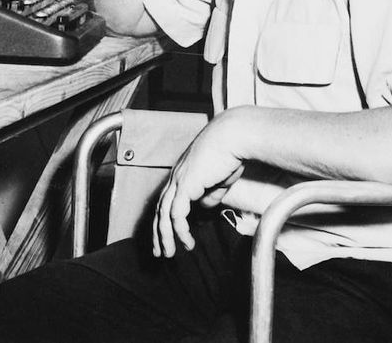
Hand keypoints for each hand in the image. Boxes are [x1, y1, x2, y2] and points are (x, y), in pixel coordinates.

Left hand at [152, 116, 243, 257]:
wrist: (233, 138)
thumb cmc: (230, 154)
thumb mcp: (219, 180)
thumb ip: (210, 194)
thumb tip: (204, 206)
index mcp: (182, 174)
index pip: (167, 201)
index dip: (165, 220)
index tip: (169, 237)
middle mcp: (176, 177)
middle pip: (160, 209)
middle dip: (158, 233)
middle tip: (160, 251)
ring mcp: (178, 180)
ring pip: (163, 214)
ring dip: (165, 236)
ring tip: (169, 254)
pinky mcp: (185, 185)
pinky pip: (176, 214)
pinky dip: (179, 230)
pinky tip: (186, 241)